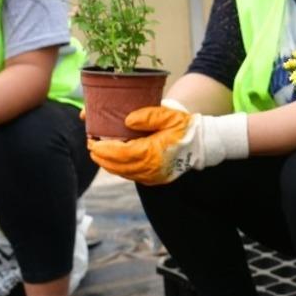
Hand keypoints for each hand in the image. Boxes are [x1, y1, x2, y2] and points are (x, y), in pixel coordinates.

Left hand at [87, 99, 248, 184]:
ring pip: (122, 173)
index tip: (92, 141)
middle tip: (92, 145)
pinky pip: (132, 175)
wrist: (204, 144)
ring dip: (109, 164)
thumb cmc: (185, 128)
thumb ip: (146, 117)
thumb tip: (126, 120)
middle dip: (101, 157)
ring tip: (100, 152)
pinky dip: (120, 168)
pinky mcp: (155, 179)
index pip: (119, 154)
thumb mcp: (167, 116)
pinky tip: (117, 158)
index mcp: (151, 153)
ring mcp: (152, 177)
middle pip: (116, 166)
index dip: (102, 149)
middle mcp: (149, 169)